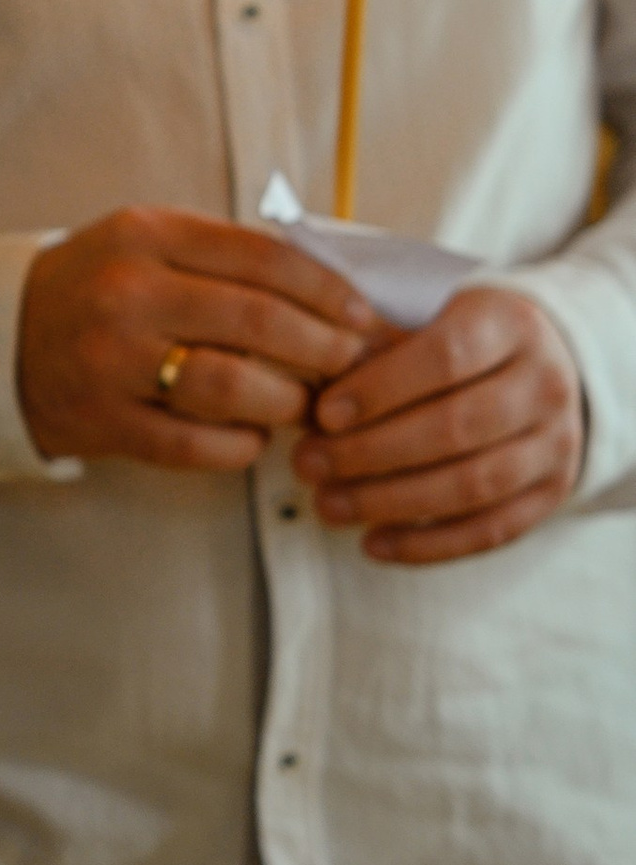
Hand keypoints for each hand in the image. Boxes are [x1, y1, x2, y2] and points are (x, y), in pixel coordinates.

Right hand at [18, 206, 387, 471]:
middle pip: (260, 322)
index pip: (264, 258)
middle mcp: (129, 294)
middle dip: (324, 348)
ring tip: (302, 403)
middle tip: (350, 363)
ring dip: (286, 400)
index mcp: (147, 236)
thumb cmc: (90, 288)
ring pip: (234, 387)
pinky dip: (239, 445)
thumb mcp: (144, 242)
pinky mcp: (105, 421)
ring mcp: (114, 361)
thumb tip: (327, 286)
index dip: (328, 291)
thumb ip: (223, 255)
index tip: (362, 315)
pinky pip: (195, 444)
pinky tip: (252, 436)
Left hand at [293, 285, 584, 562]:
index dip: (380, 388)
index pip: (446, 356)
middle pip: (456, 426)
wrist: (548, 369)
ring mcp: (557, 443)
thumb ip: (378, 349)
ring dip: (390, 501)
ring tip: (328, 505)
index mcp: (512, 325)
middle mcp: (546, 384)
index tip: (322, 414)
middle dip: (371, 452)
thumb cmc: (463, 343)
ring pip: (473, 484)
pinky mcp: (553, 493)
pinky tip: (372, 543)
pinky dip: (428, 544)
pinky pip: (491, 530)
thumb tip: (311, 398)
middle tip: (307, 464)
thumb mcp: (429, 320)